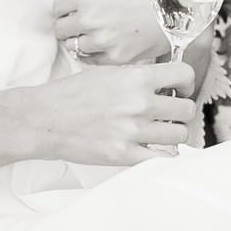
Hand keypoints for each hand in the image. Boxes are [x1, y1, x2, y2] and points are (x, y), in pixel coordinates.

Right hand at [9, 59, 198, 164]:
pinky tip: (152, 147)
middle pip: (187, 109)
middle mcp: (139, 103)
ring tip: (158, 130)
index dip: (186, 82)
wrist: (44, 119)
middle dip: (179, 111)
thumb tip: (163, 83)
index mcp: (136, 77)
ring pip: (179, 135)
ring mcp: (133, 131)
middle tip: (167, 113)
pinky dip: (162, 153)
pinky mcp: (124, 155)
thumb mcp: (107, 72)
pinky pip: (163, 157)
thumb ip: (137, 76)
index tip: (180, 89)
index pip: (184, 74)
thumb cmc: (71, 94)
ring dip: (172, 133)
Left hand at [52, 0, 170, 64]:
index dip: (66, 12)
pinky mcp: (116, 58)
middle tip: (84, 28)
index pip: (57, 9)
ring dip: (82, 43)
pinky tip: (108, 47)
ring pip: (74, 47)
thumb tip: (73, 11)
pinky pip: (92, 61)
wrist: (181, 4)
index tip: (73, 14)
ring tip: (98, 38)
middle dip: (70, 29)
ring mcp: (102, 40)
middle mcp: (89, 17)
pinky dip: (96, 56)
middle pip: (61, 30)